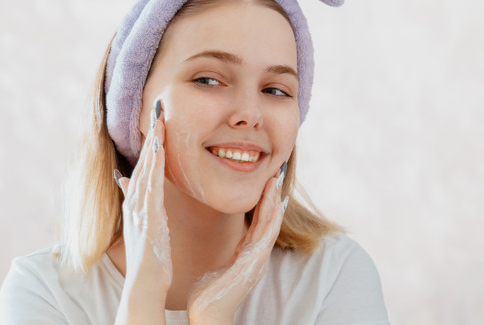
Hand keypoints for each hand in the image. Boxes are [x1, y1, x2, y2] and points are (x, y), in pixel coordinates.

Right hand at [115, 100, 171, 323]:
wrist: (145, 282)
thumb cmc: (149, 255)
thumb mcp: (142, 223)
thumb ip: (133, 200)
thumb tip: (122, 180)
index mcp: (139, 201)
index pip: (145, 164)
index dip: (151, 141)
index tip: (158, 119)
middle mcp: (136, 200)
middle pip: (144, 160)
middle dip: (151, 133)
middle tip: (158, 107)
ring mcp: (139, 207)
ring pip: (146, 167)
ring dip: (152, 142)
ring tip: (159, 118)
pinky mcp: (146, 215)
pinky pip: (150, 184)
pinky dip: (152, 165)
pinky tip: (157, 149)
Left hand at [186, 168, 286, 324]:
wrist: (208, 314)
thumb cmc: (207, 296)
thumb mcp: (216, 268)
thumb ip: (221, 256)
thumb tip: (213, 245)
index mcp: (247, 255)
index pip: (259, 223)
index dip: (263, 203)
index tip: (264, 182)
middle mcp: (256, 256)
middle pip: (269, 220)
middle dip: (272, 197)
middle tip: (275, 173)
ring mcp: (258, 259)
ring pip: (271, 224)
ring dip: (274, 201)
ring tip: (276, 180)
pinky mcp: (255, 262)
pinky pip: (267, 234)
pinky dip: (271, 217)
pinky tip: (275, 203)